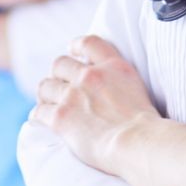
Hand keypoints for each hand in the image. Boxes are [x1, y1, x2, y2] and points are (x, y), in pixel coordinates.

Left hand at [30, 35, 158, 173]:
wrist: (138, 143)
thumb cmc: (146, 127)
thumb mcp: (139, 90)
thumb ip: (120, 82)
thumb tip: (110, 91)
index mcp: (113, 67)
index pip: (89, 43)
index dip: (76, 46)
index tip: (72, 51)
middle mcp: (90, 76)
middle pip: (60, 63)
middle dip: (57, 75)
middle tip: (59, 87)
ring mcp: (73, 95)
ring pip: (45, 86)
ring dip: (46, 95)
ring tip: (48, 104)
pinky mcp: (60, 117)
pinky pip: (39, 111)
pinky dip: (39, 116)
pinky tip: (42, 121)